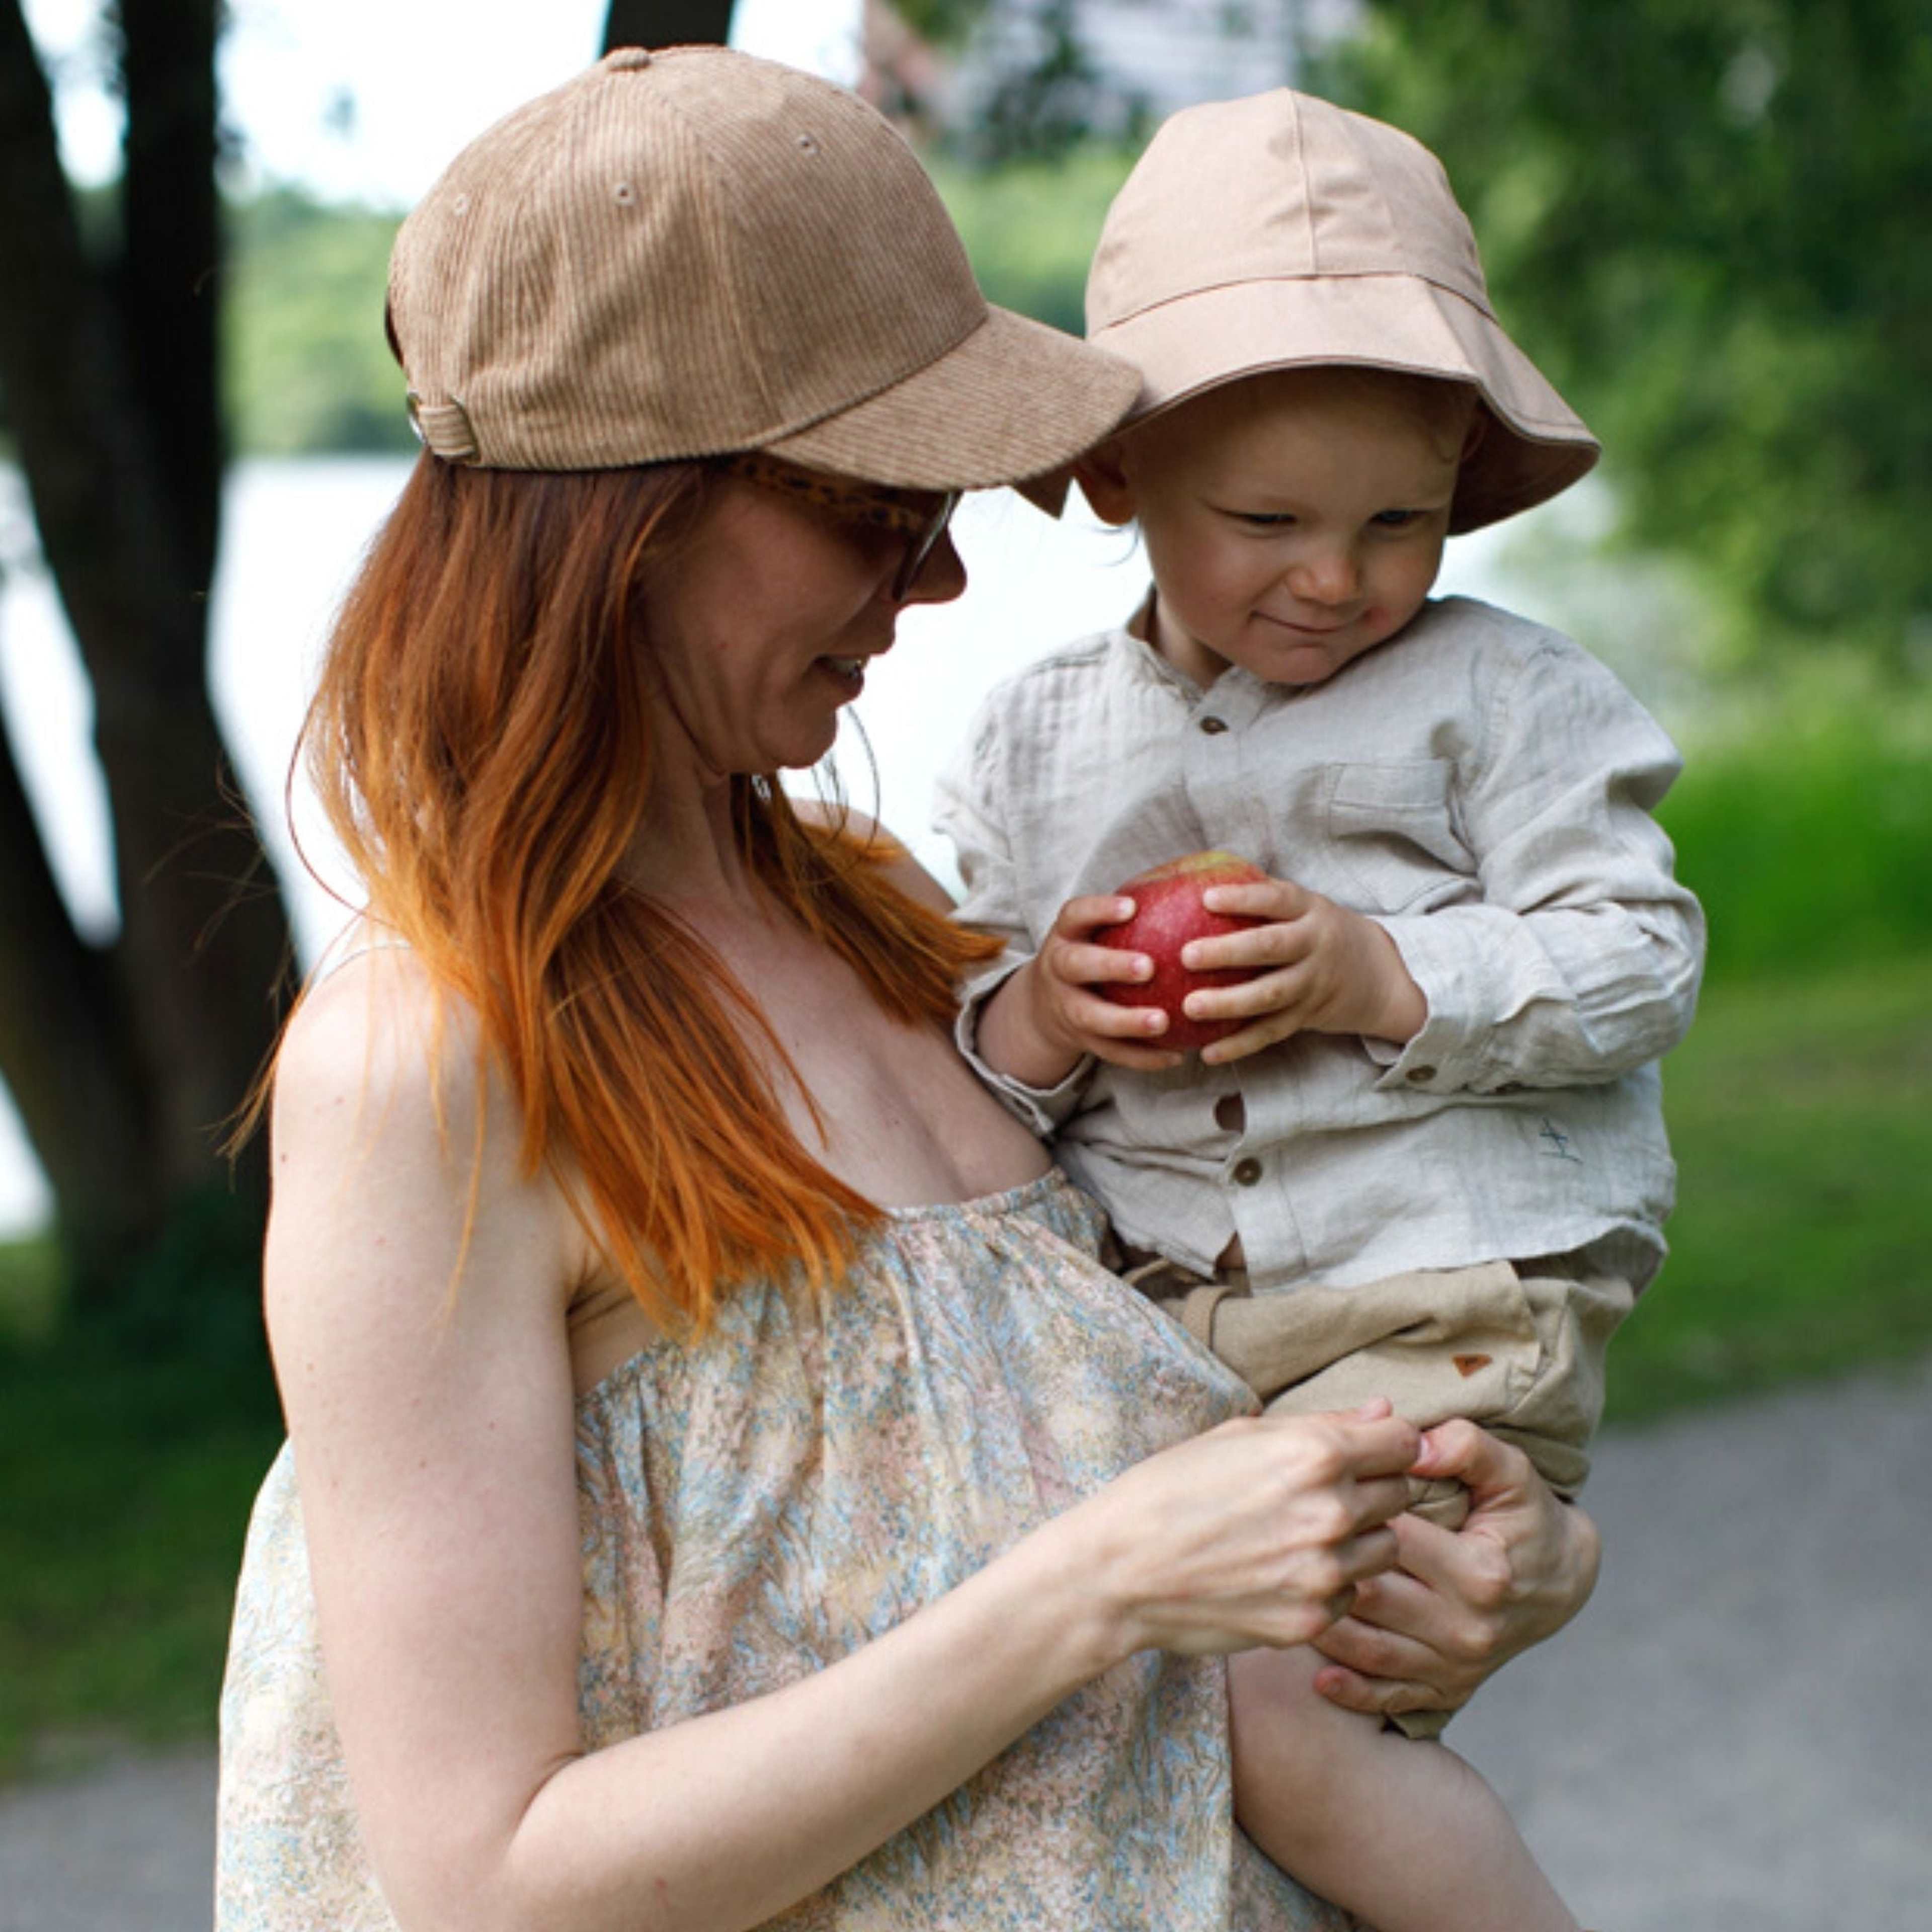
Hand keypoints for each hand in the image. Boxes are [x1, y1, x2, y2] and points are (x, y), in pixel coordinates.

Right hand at [997, 893, 1191, 1077]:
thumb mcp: (1096, 932)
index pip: (1075, 915)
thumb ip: (1136, 914)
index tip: (1131, 907)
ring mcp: (1066, 1008)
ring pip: (1090, 1017)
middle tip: (1148, 967)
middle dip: (1109, 965)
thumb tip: (1202, 886)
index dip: (1099, 910)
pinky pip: (1110, 1053)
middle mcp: (1059, 970)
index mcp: (1066, 936)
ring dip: (1126, 1021)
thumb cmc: (1092, 954)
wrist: (1044, 1007)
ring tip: (1163, 1021)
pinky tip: (1175, 1056)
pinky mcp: (1080, 1041)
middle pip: (1076, 965)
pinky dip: (1141, 1057)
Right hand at [1065, 1402, 1422, 1660]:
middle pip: (1400, 1494)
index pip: (1404, 1442)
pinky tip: (1283, 1570)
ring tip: (1301, 1533)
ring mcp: (1322, 1573)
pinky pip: (1351, 1595)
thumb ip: (1326, 1425)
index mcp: (1315, 1454)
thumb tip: (1386, 1414)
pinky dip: (1330, 1582)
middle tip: (1318, 1493)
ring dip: (1358, 1538)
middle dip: (1370, 1488)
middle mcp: (1330, 1513)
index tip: (1365, 1452)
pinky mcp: (1310, 1620)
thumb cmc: (1172, 1488)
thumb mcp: (1241, 1436)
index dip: (1386, 1444)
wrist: (1119, 1568)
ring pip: (1386, 1549)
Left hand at [1175, 875, 1425, 1062]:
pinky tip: (1206, 1053)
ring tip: (1189, 1007)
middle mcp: (1314, 947)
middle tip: (1186, 955)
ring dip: (1228, 1004)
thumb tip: (1196, 873)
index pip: (1277, 899)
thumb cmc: (1317, 931)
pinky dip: (1239, 1045)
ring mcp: (1311, 986)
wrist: (1375, 975)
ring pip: (1269, 996)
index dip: (1243, 898)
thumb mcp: (1303, 906)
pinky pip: (1269, 1034)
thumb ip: (1261, 893)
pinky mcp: (1305, 1019)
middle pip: (1271, 948)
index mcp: (1310, 912)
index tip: (1206, 898)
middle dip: (1228, 951)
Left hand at [1308, 1420, 1600, 1719]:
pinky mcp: (1449, 1690)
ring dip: (1323, 1625)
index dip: (1353, 1517)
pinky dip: (1351, 1690)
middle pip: (1372, 1598)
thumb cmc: (1526, 1516)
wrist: (1560, 1580)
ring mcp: (1457, 1666)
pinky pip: (1390, 1697)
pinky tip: (1317, 1675)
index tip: (1322, 1498)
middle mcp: (1467, 1628)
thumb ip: (1466, 1446)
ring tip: (1289, 1593)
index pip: (1394, 1541)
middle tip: (1286, 1545)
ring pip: (1370, 1650)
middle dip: (1326, 1571)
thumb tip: (1414, 1444)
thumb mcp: (1511, 1471)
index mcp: (1480, 1572)